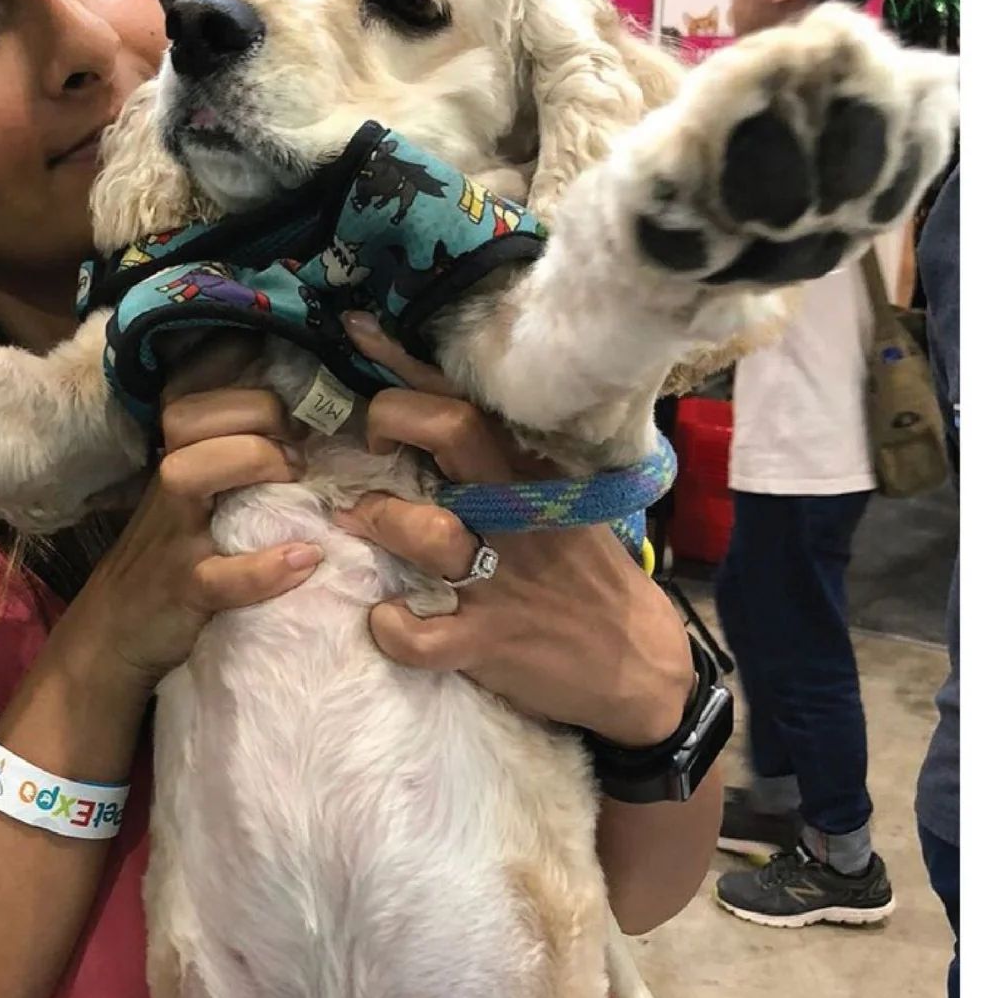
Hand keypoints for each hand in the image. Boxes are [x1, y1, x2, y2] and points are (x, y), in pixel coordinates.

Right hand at [58, 385, 320, 692]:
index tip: (293, 377)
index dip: (241, 361)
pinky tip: (304, 558)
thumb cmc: (170, 554)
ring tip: (298, 480)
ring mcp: (169, 537)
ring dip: (253, 461)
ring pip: (192, 473)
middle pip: (191, 415)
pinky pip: (221, 576)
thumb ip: (227, 449)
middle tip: (300, 448)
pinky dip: (266, 568)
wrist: (114, 633)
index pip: (191, 383)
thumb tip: (304, 410)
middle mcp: (166, 484)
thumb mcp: (190, 491)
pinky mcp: (181, 591)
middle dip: (259, 411)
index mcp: (174, 454)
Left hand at [332, 316, 691, 746]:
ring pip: (427, 528)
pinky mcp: (490, 639)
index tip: (359, 330)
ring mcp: (502, 576)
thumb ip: (508, 471)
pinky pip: (423, 633)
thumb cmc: (588, 582)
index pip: (468, 400)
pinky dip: (393, 629)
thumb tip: (438, 431)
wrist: (638, 668)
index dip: (408, 365)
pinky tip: (385, 621)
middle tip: (370, 446)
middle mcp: (516, 512)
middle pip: (450, 431)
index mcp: (532, 474)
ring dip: (381, 520)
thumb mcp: (563, 508)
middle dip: (390, 421)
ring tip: (360, 522)